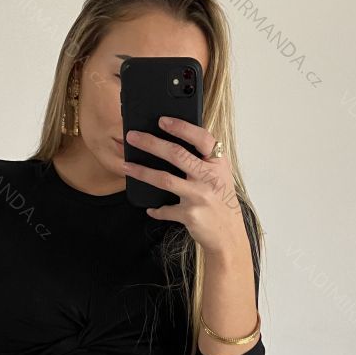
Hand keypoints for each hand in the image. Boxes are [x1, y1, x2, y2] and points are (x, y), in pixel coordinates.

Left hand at [122, 116, 244, 254]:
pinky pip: (166, 209)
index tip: (162, 121)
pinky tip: (150, 208)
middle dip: (151, 143)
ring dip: (142, 172)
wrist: (229, 234)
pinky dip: (156, 209)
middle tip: (132, 137)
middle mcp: (210, 177)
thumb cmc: (221, 200)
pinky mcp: (190, 215)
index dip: (181, 127)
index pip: (201, 138)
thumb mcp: (219, 175)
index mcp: (218, 163)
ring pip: (165, 180)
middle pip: (176, 155)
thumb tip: (172, 142)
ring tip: (126, 166)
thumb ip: (204, 159)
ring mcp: (199, 196)